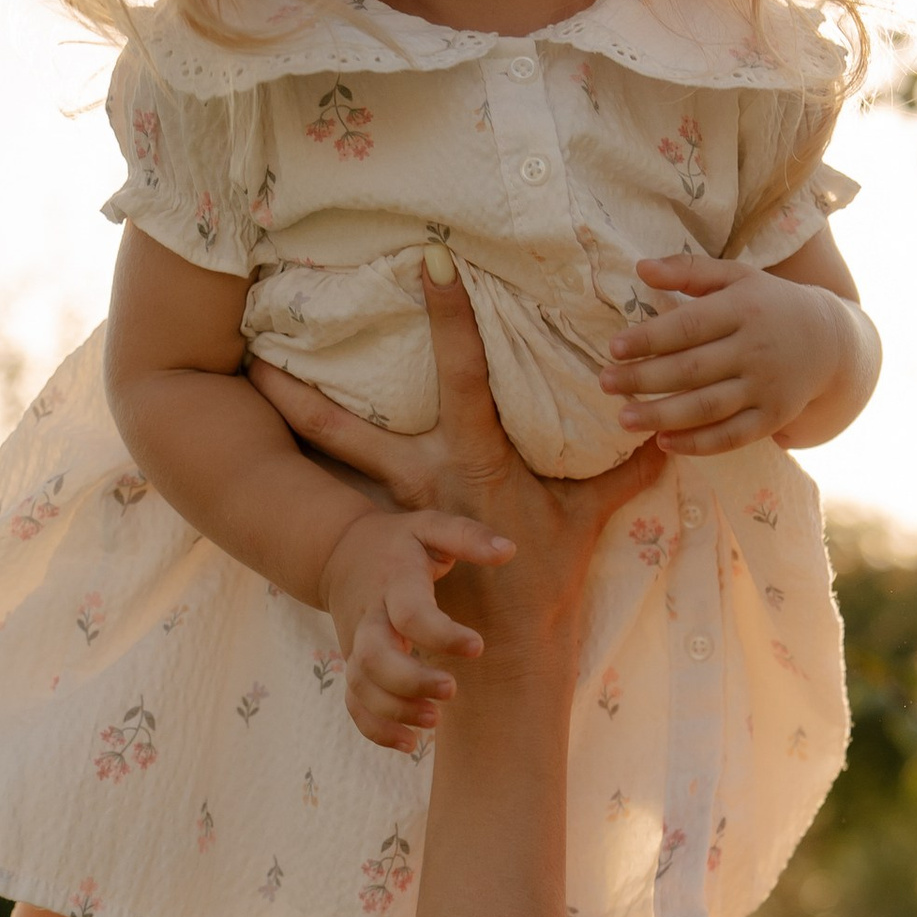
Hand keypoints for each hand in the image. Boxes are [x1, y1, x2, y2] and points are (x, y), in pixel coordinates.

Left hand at [251, 255, 659, 686]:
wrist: (502, 653)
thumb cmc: (544, 582)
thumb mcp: (585, 520)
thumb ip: (621, 475)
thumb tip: (666, 436)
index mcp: (474, 459)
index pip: (463, 372)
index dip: (450, 317)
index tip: (433, 263)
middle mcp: (423, 477)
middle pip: (346, 428)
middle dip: (300, 390)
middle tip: (253, 342)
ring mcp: (399, 505)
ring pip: (333, 450)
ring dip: (293, 412)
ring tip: (250, 373)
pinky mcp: (388, 529)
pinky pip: (348, 480)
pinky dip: (322, 453)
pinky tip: (293, 429)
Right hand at [318, 505, 514, 753]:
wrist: (339, 552)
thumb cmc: (400, 542)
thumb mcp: (431, 526)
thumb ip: (467, 535)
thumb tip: (509, 550)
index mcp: (393, 582)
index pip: (411, 612)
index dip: (441, 634)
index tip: (477, 647)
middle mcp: (370, 617)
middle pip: (375, 656)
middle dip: (409, 680)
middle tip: (450, 690)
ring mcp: (356, 644)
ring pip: (361, 685)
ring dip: (393, 710)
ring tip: (433, 721)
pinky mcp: (353, 665)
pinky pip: (354, 703)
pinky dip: (375, 729)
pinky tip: (409, 743)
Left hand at [609, 256, 865, 452]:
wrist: (832, 341)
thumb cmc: (770, 303)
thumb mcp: (738, 276)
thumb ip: (690, 270)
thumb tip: (640, 268)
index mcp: (744, 308)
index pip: (689, 326)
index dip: (649, 339)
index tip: (614, 348)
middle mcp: (756, 348)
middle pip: (692, 369)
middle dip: (644, 378)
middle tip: (605, 383)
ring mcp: (767, 387)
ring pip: (708, 407)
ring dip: (662, 415)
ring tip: (624, 418)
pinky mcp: (774, 417)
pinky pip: (732, 436)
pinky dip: (698, 443)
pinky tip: (663, 441)